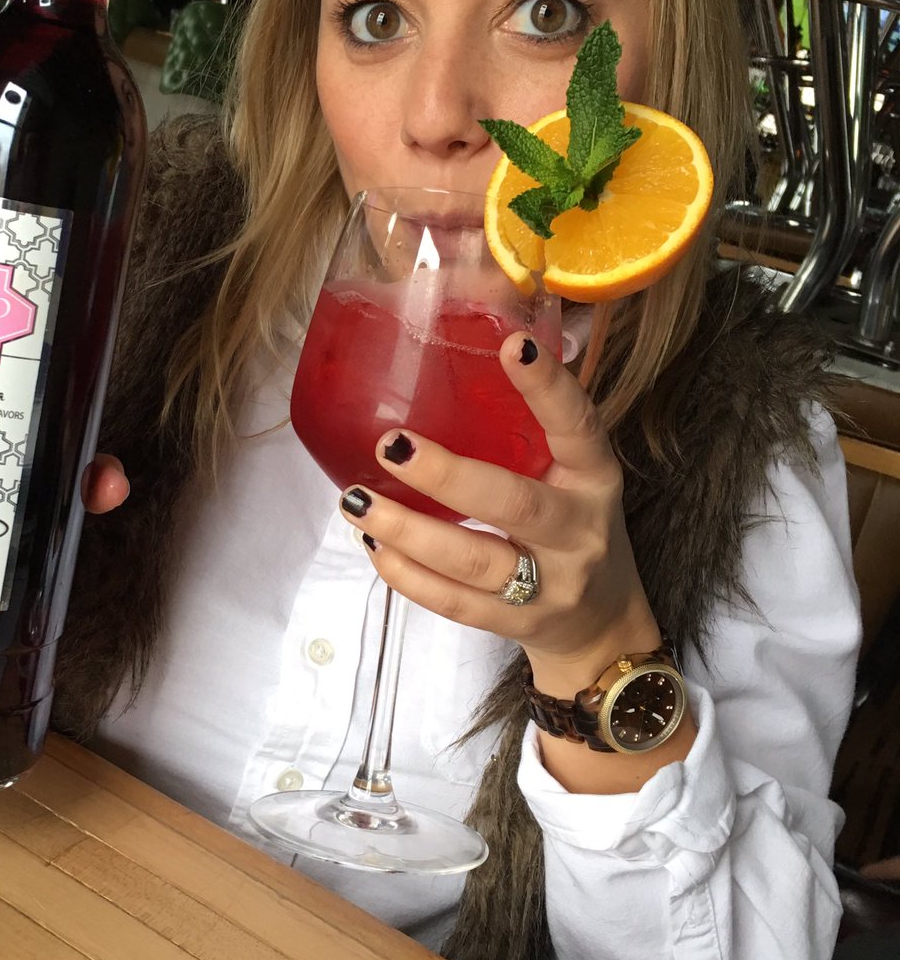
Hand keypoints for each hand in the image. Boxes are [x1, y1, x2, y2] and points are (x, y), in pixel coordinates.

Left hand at [337, 331, 660, 696]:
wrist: (602, 626)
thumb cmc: (572, 524)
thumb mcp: (573, 471)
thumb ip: (535, 422)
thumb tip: (489, 333)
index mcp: (593, 477)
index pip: (578, 426)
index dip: (548, 388)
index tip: (512, 346)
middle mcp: (577, 531)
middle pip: (513, 505)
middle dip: (448, 476)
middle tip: (390, 445)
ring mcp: (548, 585)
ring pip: (473, 562)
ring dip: (408, 531)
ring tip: (356, 501)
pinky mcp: (515, 624)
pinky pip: (454, 603)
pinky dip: (406, 575)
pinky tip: (373, 543)